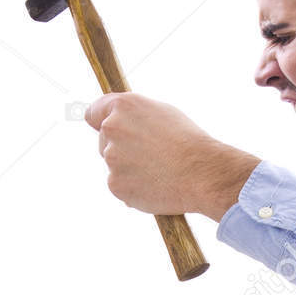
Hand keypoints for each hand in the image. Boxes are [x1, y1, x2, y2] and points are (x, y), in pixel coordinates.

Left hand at [84, 93, 259, 218]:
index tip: (105, 128)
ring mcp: (111, 159)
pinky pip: (120, 186)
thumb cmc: (188, 141)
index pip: (93, 112)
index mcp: (123, 107)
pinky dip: (133, 188)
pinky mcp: (115, 184)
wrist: (202, 173)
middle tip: (150, 155)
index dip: (100, 120)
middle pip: (104, 141)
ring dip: (128, 169)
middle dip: (121, 147)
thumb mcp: (162, 113)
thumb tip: (119, 120)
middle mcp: (112, 129)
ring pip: (114, 165)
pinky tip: (156, 185)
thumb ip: (134, 115)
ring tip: (158, 171)